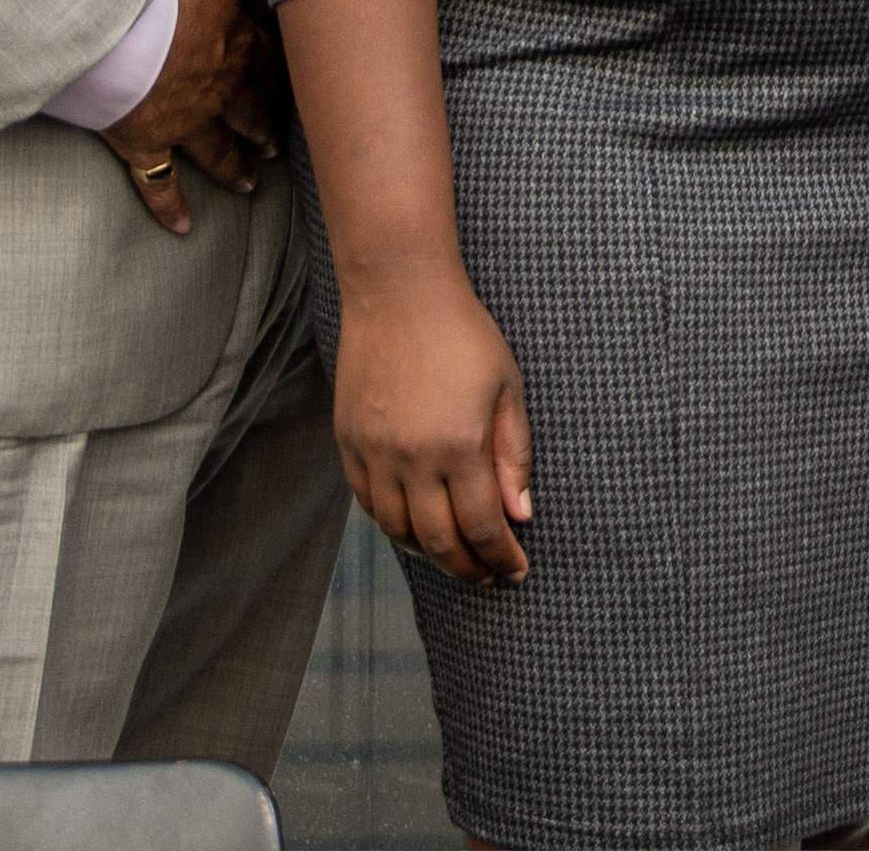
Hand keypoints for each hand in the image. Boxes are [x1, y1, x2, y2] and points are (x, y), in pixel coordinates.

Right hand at [96, 0, 274, 236]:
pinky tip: (183, 227)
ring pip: (218, 150)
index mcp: (236, 46)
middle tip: (277, 144)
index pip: (272, 64)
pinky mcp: (145, 144)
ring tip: (250, 182)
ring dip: (235, 167)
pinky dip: (170, 207)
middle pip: (251, 112)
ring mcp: (183, 123)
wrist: (113, 28)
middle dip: (266, 127)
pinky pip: (159, 184)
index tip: (298, 90)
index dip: (284, 78)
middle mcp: (218, 90)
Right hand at [331, 268, 531, 583]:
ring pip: (397, 529)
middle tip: (486, 575)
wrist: (398, 293)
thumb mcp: (507, 389)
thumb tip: (519, 515)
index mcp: (460, 445)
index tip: (516, 571)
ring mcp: (374, 452)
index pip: (482, 527)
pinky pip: (367, 503)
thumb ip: (514, 456)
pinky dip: (391, 524)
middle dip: (467, 567)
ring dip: (427, 553)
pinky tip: (413, 525)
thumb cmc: (463, 335)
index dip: (501, 558)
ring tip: (453, 555)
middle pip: (438, 541)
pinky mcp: (348, 442)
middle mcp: (412, 458)